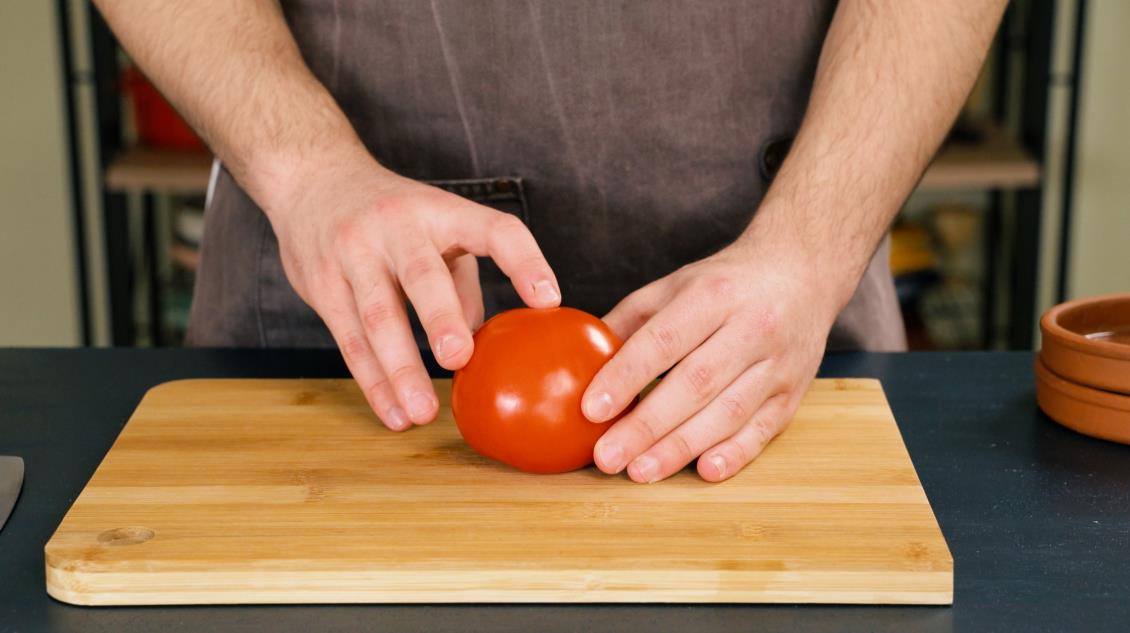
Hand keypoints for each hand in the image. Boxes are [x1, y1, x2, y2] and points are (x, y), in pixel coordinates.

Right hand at [267, 159, 560, 430]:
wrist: (310, 178)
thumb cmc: (394, 215)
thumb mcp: (437, 230)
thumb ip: (462, 284)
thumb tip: (485, 344)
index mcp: (441, 211)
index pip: (494, 230)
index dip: (524, 262)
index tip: (549, 300)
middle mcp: (396, 227)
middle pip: (422, 275)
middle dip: (440, 318)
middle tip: (459, 359)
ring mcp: (353, 253)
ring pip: (377, 316)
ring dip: (400, 368)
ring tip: (423, 412)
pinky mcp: (320, 283)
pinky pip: (349, 339)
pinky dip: (373, 381)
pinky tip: (394, 413)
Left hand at [581, 241, 838, 482]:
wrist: (802, 272)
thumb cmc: (725, 283)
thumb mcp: (675, 284)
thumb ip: (630, 321)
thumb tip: (582, 361)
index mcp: (713, 295)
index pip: (664, 340)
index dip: (626, 376)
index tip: (591, 409)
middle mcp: (751, 328)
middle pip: (695, 384)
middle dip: (647, 426)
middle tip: (607, 457)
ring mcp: (777, 364)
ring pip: (728, 412)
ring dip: (681, 447)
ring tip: (640, 472)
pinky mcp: (794, 393)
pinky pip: (763, 429)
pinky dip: (734, 454)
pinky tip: (704, 471)